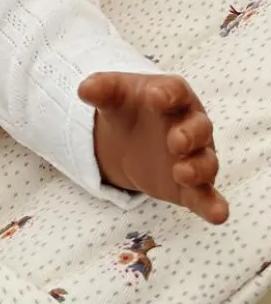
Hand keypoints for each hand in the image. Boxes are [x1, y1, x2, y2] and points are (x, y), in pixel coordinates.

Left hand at [79, 72, 228, 224]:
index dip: (168, 93)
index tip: (157, 96)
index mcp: (171, 95)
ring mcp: (193, 156)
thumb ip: (101, 90)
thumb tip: (84, 89)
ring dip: (198, 169)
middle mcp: (190, 125)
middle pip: (198, 127)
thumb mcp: (112, 95)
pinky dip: (212, 205)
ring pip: (205, 162)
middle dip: (190, 134)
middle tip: (176, 142)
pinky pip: (206, 196)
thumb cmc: (128, 107)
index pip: (175, 91)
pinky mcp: (189, 187)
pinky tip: (218, 214)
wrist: (130, 136)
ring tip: (182, 174)